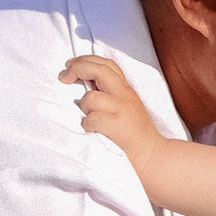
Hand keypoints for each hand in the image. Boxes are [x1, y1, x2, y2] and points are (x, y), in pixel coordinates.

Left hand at [63, 52, 162, 177]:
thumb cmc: (134, 135)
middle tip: (64, 77)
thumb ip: (110, 93)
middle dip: (78, 68)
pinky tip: (91, 130)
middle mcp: (124, 95)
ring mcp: (121, 110)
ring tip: (88, 117)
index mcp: (125, 90)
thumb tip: (84, 82)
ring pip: (91, 97)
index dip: (86, 60)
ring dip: (83, 107)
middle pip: (99, 70)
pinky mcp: (117, 126)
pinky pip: (92, 118)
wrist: (152, 156)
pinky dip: (87, 125)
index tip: (70, 64)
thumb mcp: (126, 106)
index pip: (107, 64)